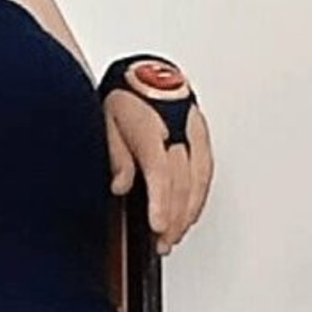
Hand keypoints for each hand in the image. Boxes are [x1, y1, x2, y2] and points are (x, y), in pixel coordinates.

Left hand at [104, 87, 213, 254]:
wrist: (143, 71)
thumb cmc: (122, 96)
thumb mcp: (105, 120)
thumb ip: (115, 153)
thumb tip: (120, 184)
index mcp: (150, 124)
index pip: (160, 169)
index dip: (161, 201)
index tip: (158, 226)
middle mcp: (177, 127)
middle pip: (182, 181)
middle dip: (175, 217)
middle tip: (162, 240)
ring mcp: (192, 129)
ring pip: (199, 179)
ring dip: (188, 212)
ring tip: (174, 234)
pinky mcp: (201, 133)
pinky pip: (206, 170)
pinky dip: (199, 196)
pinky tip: (191, 211)